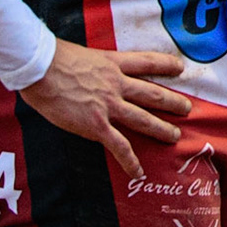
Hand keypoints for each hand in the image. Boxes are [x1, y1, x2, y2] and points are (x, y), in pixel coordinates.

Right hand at [18, 40, 192, 178]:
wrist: (40, 68)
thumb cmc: (53, 59)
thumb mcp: (83, 54)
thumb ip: (94, 66)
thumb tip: (91, 74)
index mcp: (113, 63)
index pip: (147, 62)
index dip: (166, 64)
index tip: (181, 68)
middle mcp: (116, 83)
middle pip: (152, 93)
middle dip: (172, 102)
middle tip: (187, 109)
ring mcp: (108, 105)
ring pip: (143, 119)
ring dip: (161, 129)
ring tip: (175, 136)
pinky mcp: (96, 124)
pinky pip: (118, 145)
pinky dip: (130, 160)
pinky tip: (138, 172)